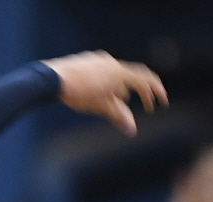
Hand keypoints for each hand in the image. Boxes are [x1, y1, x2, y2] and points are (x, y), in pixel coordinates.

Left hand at [41, 51, 166, 135]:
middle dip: (136, 94)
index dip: (156, 91)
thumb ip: (119, 117)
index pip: (146, 78)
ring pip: (115, 76)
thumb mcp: (101, 107)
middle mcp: (112, 62)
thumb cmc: (78, 93)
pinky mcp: (86, 61)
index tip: (161, 103)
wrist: (51, 79)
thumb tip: (132, 131)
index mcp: (120, 72)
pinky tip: (95, 94)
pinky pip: (102, 72)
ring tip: (113, 105)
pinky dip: (106, 84)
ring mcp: (98, 60)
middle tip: (138, 108)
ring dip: (119, 90)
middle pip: (131, 78)